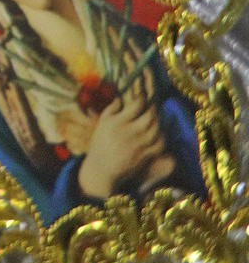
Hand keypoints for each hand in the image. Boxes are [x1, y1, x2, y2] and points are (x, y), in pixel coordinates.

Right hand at [75, 83, 169, 199]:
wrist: (103, 169)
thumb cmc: (100, 144)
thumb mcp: (102, 123)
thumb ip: (112, 109)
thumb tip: (121, 98)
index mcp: (117, 122)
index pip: (136, 105)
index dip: (142, 97)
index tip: (143, 93)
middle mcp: (130, 132)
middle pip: (150, 116)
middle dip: (153, 108)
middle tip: (152, 105)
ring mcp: (140, 144)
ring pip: (157, 128)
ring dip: (158, 121)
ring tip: (155, 118)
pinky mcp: (146, 155)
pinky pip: (160, 143)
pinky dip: (162, 136)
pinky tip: (158, 133)